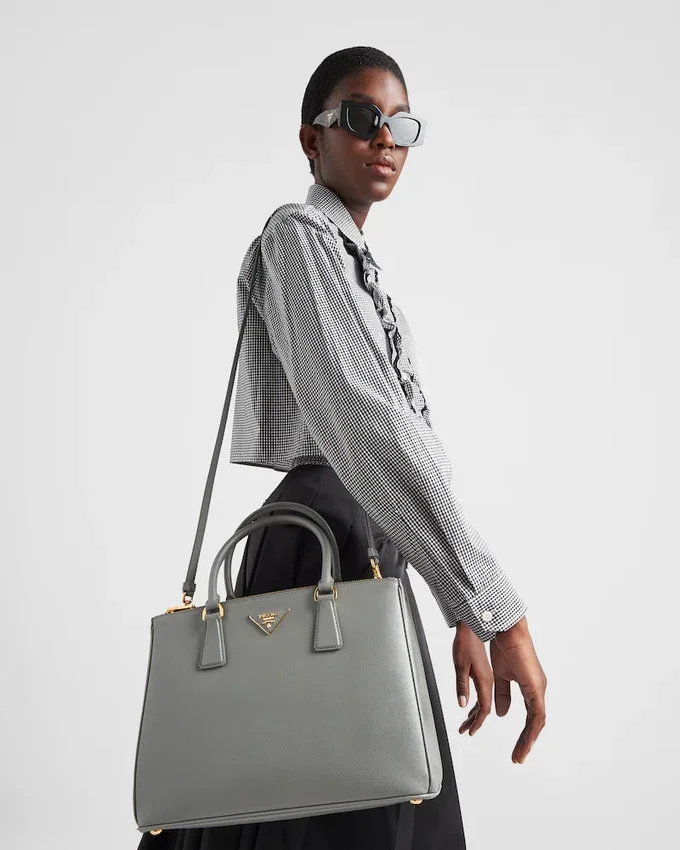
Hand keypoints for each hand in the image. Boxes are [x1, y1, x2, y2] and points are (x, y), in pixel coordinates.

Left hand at [453, 621, 494, 737]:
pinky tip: (471, 707)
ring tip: (465, 723)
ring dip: (475, 714)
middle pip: (484, 708)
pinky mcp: (484, 673)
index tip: (471, 732)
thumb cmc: (466, 641)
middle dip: (475, 722)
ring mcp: (488, 677)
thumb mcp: (460, 664)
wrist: (472, 625)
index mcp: (485, 681)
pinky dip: (477, 704)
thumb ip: (462, 685)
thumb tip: (463, 704)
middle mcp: (489, 681)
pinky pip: (483, 694)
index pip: (484, 709)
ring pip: (484, 701)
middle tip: (465, 730)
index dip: (477, 722)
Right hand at [491, 616, 546, 762]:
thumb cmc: (503, 646)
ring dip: (528, 741)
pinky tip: (526, 741)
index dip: (522, 733)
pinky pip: (537, 715)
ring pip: (537, 722)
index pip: (529, 716)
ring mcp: (538, 688)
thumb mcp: (499, 677)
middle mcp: (536, 688)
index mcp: (528, 686)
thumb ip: (502, 694)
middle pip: (535, 722)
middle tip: (517, 758)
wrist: (505, 630)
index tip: (515, 748)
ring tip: (518, 756)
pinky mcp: (536, 687)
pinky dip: (532, 731)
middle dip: (525, 742)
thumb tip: (501, 713)